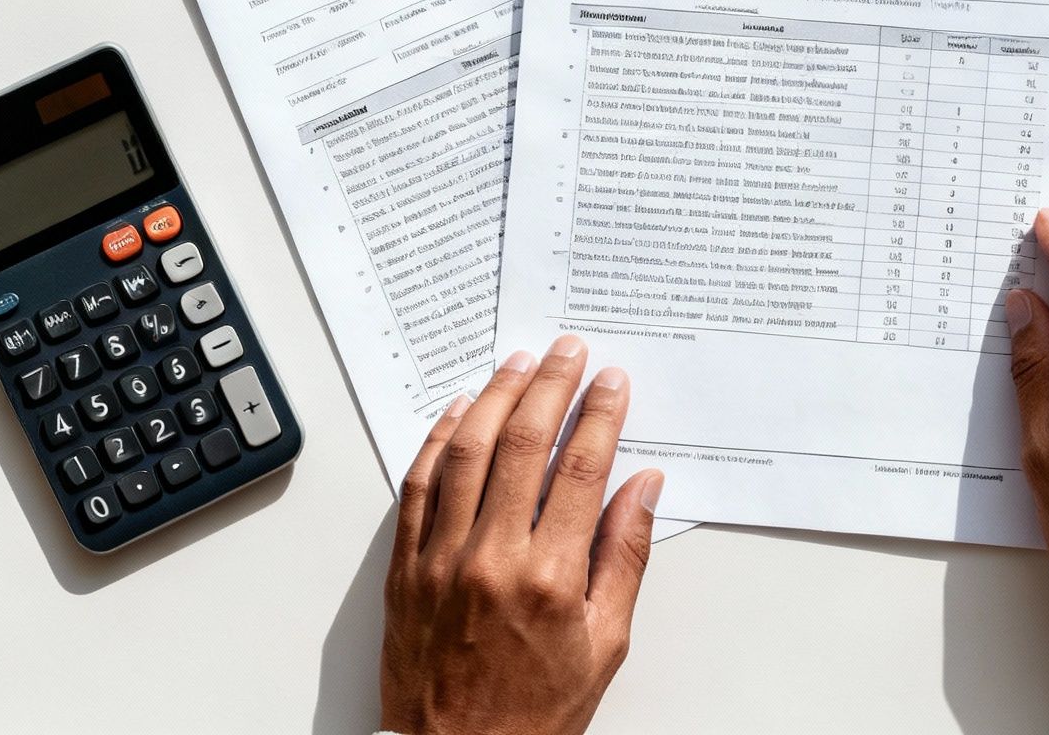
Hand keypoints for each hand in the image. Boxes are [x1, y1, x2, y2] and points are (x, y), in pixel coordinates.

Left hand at [380, 335, 663, 734]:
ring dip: (494, 397)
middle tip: (569, 351)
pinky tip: (457, 411)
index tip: (612, 382)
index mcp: (549, 579)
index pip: (579, 471)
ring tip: (519, 364)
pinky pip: (418, 486)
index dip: (599, 416)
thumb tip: (643, 490)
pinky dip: (437, 440)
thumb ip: (624, 560)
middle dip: (550, 387)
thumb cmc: (534, 714)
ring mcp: (440, 559)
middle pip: (521, 445)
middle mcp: (490, 559)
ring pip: (465, 452)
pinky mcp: (405, 567)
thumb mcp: (604, 646)